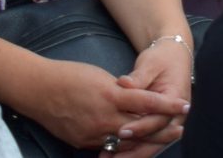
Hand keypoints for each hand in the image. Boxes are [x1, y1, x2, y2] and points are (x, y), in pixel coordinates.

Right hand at [25, 60, 187, 153]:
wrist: (38, 90)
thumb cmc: (69, 75)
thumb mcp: (100, 76)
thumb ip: (120, 91)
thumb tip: (134, 98)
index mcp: (110, 96)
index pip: (146, 103)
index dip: (167, 105)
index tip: (184, 105)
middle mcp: (104, 118)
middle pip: (140, 129)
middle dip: (161, 130)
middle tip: (179, 129)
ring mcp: (93, 133)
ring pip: (125, 143)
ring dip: (143, 142)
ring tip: (160, 139)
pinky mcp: (83, 143)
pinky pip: (107, 147)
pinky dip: (120, 145)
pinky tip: (131, 144)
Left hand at [112, 38, 193, 153]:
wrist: (174, 56)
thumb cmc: (161, 58)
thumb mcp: (151, 63)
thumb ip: (138, 77)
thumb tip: (123, 84)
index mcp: (176, 99)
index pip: (158, 119)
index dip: (140, 127)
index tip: (122, 131)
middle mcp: (176, 115)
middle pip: (157, 139)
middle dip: (134, 149)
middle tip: (112, 153)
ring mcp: (169, 122)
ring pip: (152, 144)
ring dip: (133, 153)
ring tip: (110, 157)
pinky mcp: (159, 124)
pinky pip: (148, 141)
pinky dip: (133, 149)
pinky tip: (115, 153)